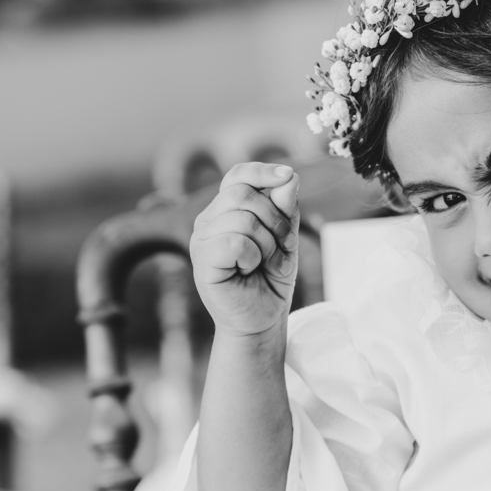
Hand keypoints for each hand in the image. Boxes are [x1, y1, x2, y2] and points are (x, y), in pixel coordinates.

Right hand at [190, 163, 299, 339]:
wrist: (262, 318)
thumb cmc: (270, 277)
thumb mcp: (285, 237)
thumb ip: (285, 208)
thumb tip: (288, 177)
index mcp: (226, 209)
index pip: (238, 175)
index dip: (262, 171)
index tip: (288, 176)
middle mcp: (209, 220)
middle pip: (243, 194)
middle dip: (276, 219)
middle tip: (285, 246)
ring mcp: (202, 240)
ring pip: (242, 218)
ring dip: (268, 243)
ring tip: (269, 263)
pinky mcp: (203, 261)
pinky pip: (235, 242)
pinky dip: (253, 256)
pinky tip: (250, 270)